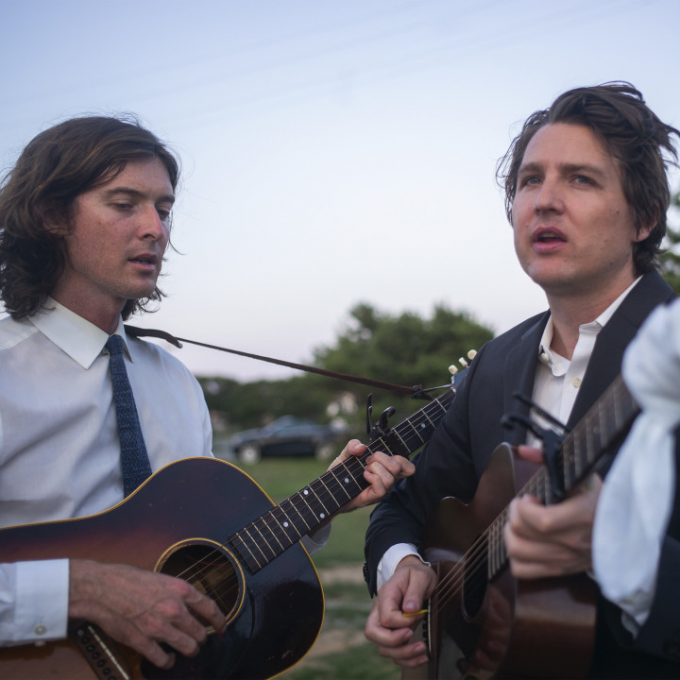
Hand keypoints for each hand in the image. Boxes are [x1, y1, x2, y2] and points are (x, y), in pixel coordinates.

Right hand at [69, 559, 225, 668]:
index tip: (222, 627)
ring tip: (187, 649)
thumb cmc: (130, 579)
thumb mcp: (162, 578)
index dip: (219, 621)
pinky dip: (168, 661)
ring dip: (189, 650)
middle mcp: (174, 608)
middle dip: (201, 638)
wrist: (104, 588)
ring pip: (188, 648)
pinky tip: (167, 658)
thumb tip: (190, 605)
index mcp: (180, 589)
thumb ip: (178, 593)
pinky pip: (164, 659)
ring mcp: (159, 627)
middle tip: (198, 639)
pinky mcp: (143, 642)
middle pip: (200, 632)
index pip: (210, 608)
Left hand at [330, 439, 414, 512]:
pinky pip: (381, 488)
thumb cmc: (342, 473)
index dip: (400, 458)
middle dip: (380, 457)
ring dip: (375, 468)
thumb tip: (361, 447)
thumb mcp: (346, 454)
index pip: (408, 467)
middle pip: (399, 466)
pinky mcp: (373, 498)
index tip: (379, 455)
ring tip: (364, 470)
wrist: (331, 489)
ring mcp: (381, 490)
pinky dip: (372, 478)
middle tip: (367, 461)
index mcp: (387, 469)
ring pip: (390, 477)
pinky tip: (364, 476)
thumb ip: (352, 446)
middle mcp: (387, 480)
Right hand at [364, 556, 435, 667]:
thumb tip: (410, 609)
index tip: (419, 615)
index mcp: (386, 595)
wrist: (414, 575)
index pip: (386, 616)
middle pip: (373, 633)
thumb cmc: (417, 575)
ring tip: (422, 650)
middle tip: (412, 637)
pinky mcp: (392, 633)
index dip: (403, 622)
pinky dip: (407, 660)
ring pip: (382, 648)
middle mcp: (379, 610)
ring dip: (402, 654)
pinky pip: (393, 653)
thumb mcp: (421, 576)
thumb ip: (415, 591)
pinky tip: (422, 657)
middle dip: (394, 642)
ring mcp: (384, 623)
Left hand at [504, 445, 601, 578]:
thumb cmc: (600, 500)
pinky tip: (525, 540)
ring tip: (521, 523)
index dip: (524, 507)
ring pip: (517, 553)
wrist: (626, 532)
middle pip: (522, 535)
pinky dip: (515, 555)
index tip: (528, 498)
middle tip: (523, 507)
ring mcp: (565, 560)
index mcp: (582, 517)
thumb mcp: (582, 475)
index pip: (542, 521)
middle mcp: (573, 543)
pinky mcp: (559, 570)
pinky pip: (522, 570)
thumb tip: (523, 450)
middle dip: (514, 515)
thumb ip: (550, 459)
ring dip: (511, 534)